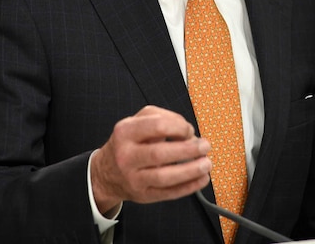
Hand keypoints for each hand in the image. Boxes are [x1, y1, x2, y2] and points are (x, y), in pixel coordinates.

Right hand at [90, 105, 211, 214]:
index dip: (179, 127)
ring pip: (165, 177)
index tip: (189, 130)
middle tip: (205, 146)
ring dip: (191, 170)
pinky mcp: (143, 195)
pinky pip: (169, 193)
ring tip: (206, 164)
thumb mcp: (138, 121)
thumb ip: (163, 118)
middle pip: (160, 153)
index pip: (157, 126)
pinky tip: (201, 178)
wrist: (108, 172)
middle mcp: (126, 155)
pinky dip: (189, 186)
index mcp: (126, 131)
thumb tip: (188, 132)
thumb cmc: (129, 143)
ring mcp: (134, 178)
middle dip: (188, 150)